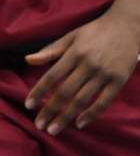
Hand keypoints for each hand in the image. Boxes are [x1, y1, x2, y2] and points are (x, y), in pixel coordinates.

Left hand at [24, 11, 139, 133]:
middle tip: (39, 125)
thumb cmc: (95, 31)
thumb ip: (50, 50)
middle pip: (65, 92)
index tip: (28, 105)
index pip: (52, 76)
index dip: (39, 92)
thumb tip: (27, 60)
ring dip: (67, 117)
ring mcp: (105, 74)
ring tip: (54, 129)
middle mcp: (88, 65)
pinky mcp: (119, 81)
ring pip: (82, 100)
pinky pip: (104, 101)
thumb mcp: (71, 36)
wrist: (127, 26)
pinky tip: (80, 123)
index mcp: (74, 53)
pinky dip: (92, 114)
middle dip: (50, 110)